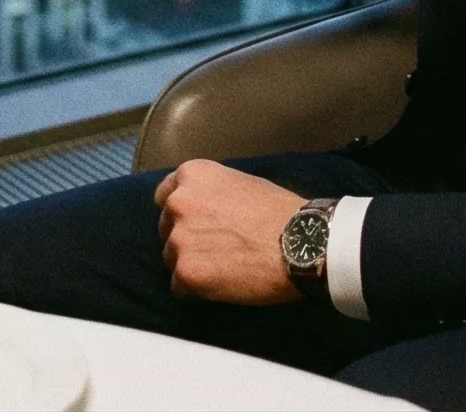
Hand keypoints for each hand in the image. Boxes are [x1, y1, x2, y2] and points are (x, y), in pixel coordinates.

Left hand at [153, 159, 302, 305]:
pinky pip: (179, 286)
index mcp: (193, 175)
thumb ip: (212, 193)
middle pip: (166, 229)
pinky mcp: (187, 272)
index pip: (164, 196)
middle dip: (186, 239)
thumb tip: (203, 208)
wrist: (302, 243)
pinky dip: (197, 289)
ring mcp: (180, 238)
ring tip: (224, 268)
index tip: (195, 225)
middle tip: (216, 249)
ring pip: (171, 259)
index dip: (181, 214)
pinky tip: (222, 284)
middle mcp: (178, 203)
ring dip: (191, 264)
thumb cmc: (281, 213)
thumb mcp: (241, 182)